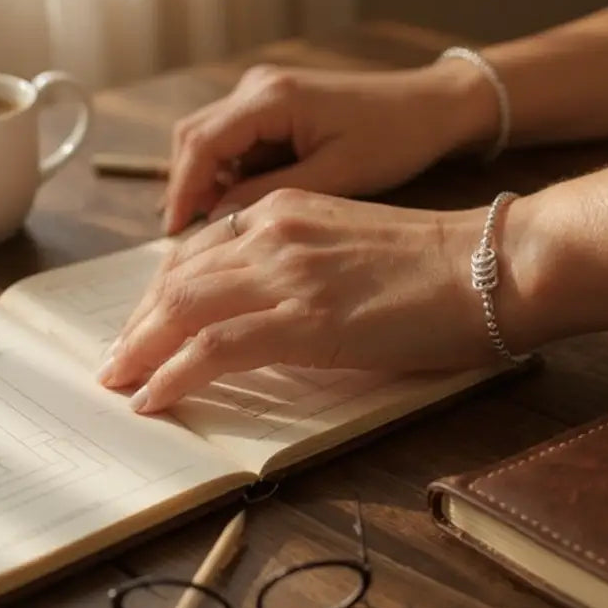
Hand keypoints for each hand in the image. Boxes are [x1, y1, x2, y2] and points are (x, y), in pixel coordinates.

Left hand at [98, 189, 511, 412]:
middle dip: (137, 324)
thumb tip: (275, 308)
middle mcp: (274, 230)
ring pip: (182, 307)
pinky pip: (215, 346)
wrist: (492, 263)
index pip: (198, 250)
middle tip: (116, 361)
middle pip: (177, 277)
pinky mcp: (305, 318)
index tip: (145, 324)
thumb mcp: (352, 245)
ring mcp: (287, 273)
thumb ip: (304, 262)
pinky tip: (155, 397)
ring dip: (141, 349)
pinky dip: (174, 373)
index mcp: (286, 210)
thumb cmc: (439, 263)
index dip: (161, 293)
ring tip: (119, 383)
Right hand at [161, 62, 496, 233]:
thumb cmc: (393, 139)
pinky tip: (247, 206)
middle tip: (191, 239)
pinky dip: (234, 174)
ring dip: (211, 183)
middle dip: (189, 188)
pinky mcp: (276, 106)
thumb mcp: (335, 175)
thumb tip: (216, 218)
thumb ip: (271, 194)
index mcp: (272, 97)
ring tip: (221, 230)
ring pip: (213, 141)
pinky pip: (238, 141)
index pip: (202, 143)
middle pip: (195, 138)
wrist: (431, 107)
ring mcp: (265, 93)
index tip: (175, 235)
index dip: (183, 191)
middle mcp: (258, 87)